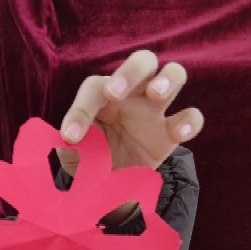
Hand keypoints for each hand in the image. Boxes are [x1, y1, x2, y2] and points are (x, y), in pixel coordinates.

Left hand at [56, 50, 203, 178]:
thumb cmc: (87, 163)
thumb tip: (58, 158)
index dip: (80, 111)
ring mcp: (155, 111)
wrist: (108, 187)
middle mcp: (132, 95)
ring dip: (167, 79)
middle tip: (115, 94)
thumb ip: (66, 155)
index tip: (71, 138)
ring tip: (155, 94)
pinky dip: (189, 122)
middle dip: (130, 72)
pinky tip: (178, 134)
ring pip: (174, 74)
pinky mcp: (171, 133)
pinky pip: (192, 116)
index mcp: (101, 96)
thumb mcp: (73, 159)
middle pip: (142, 62)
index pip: (94, 89)